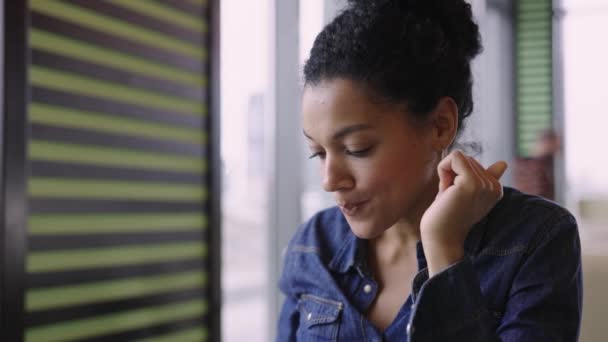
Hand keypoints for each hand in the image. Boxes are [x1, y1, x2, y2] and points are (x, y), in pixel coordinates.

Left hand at [420, 150, 507, 275]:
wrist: (441, 239)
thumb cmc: (447, 216)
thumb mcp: (466, 193)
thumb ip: (481, 177)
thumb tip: (504, 163)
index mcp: (496, 189)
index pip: (473, 163)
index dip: (457, 177)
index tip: (457, 198)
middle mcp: (494, 186)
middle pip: (467, 158)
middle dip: (451, 174)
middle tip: (450, 198)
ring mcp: (484, 184)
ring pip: (460, 157)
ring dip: (446, 175)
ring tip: (449, 197)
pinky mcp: (471, 183)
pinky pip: (454, 157)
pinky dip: (443, 169)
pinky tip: (445, 191)